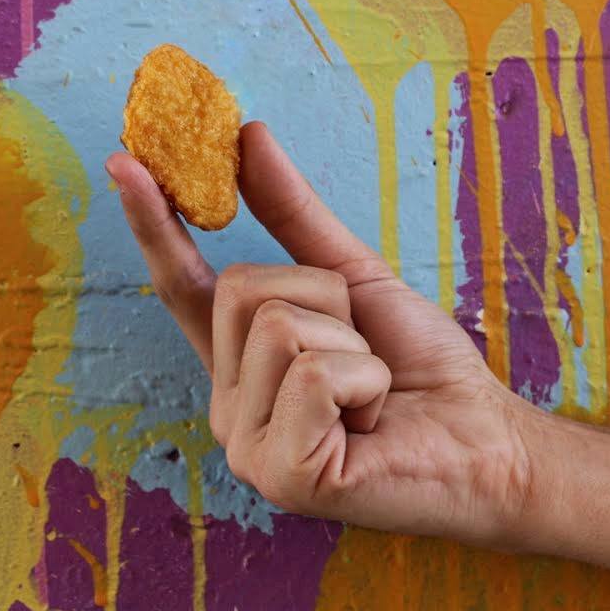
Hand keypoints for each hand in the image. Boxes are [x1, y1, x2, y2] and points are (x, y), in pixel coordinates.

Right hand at [106, 122, 537, 546]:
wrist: (484, 440)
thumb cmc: (417, 365)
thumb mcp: (354, 276)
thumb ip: (294, 214)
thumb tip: (248, 135)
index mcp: (240, 362)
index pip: (183, 285)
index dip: (153, 223)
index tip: (125, 161)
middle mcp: (229, 404)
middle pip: (242, 287)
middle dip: (326, 295)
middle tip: (361, 347)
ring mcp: (248, 446)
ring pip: (279, 327)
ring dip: (353, 343)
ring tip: (371, 391)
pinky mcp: (281, 475)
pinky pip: (314, 374)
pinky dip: (366, 380)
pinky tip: (373, 421)